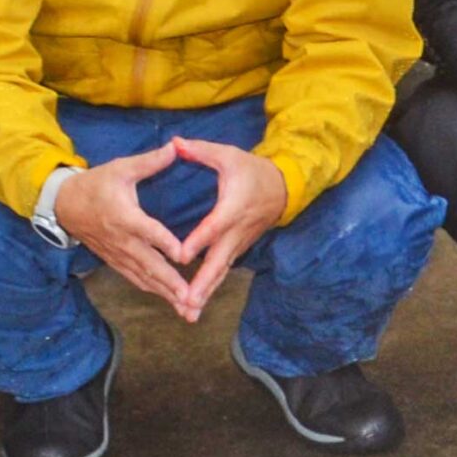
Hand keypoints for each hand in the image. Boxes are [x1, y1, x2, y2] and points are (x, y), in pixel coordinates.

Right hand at [55, 144, 193, 316]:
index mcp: (125, 216)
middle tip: (190, 297)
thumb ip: (150, 161)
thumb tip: (176, 146)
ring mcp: (117, 254)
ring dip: (164, 293)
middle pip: (148, 264)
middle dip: (170, 283)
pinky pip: (134, 278)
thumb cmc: (96, 184)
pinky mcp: (114, 260)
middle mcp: (122, 240)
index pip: (148, 232)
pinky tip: (168, 299)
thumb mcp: (121, 168)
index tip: (184, 256)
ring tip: (185, 307)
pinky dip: (151, 289)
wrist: (64, 205)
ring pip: (143, 277)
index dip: (165, 243)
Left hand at [169, 137, 290, 320]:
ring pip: (221, 272)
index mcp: (232, 207)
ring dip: (206, 294)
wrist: (283, 187)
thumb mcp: (228, 155)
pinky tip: (195, 305)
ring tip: (189, 314)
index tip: (181, 257)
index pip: (213, 227)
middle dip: (202, 283)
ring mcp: (239, 243)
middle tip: (187, 302)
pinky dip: (210, 289)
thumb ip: (200, 151)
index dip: (198, 241)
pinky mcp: (238, 249)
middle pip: (218, 261)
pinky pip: (222, 271)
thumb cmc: (252, 170)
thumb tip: (174, 143)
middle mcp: (236, 231)